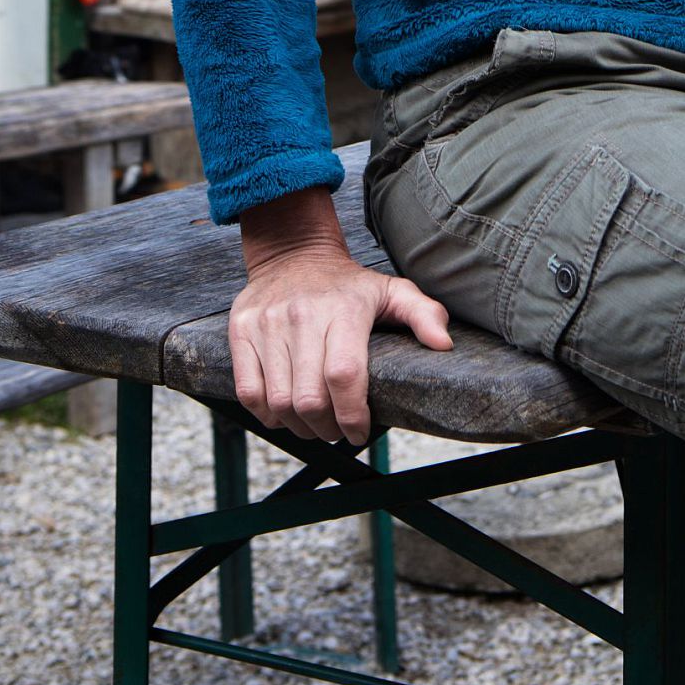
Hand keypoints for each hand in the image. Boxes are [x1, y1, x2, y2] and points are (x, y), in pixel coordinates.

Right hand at [232, 187, 452, 445]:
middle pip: (309, 398)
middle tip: (337, 431)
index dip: (353, 415)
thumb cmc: (348, 285)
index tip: (360, 431)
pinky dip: (267, 415)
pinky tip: (284, 413)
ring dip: (298, 427)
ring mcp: (267, 322)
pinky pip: (248, 391)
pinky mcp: (240, 329)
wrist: (293, 253)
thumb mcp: (391, 291)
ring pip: (278, 401)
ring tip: (314, 425)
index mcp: (344, 309)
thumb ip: (423, 314)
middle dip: (327, 429)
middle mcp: (302, 314)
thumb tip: (444, 345)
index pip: (344, 376)